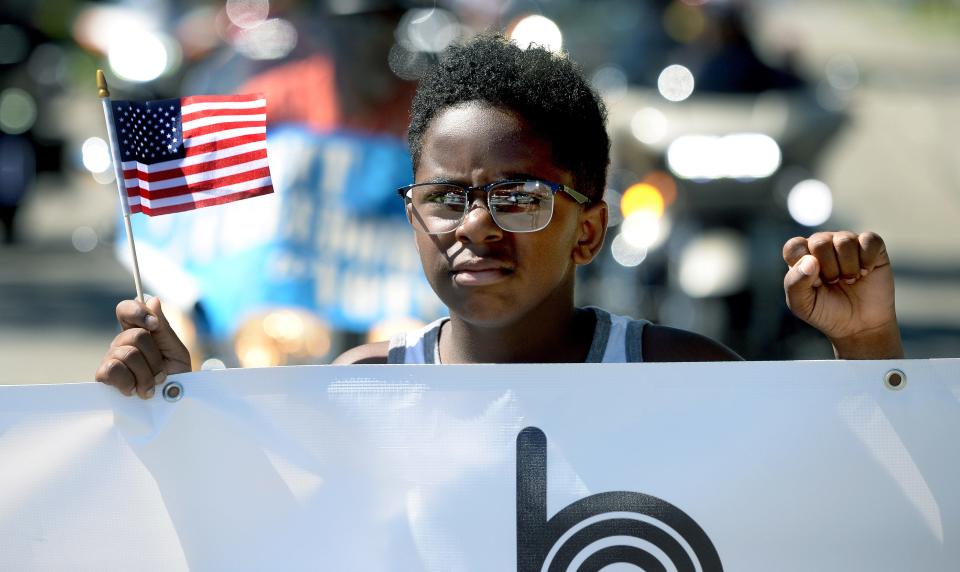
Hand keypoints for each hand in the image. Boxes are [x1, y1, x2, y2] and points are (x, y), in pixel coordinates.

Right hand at [95, 297, 191, 397]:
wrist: (172, 403)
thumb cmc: (175, 376)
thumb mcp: (175, 350)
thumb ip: (163, 328)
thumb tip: (152, 300)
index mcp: (138, 331)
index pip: (126, 309)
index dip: (137, 312)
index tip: (154, 326)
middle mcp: (121, 343)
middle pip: (135, 336)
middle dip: (155, 358)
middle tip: (161, 373)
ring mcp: (111, 359)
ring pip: (127, 353)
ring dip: (146, 374)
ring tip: (151, 386)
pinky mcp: (104, 376)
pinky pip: (113, 369)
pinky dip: (129, 381)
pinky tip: (135, 390)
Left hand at [783, 231, 902, 358]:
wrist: (861, 325)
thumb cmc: (827, 312)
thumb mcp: (803, 305)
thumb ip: (795, 283)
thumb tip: (810, 260)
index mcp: (801, 256)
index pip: (794, 246)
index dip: (804, 266)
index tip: (815, 284)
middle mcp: (823, 244)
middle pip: (820, 242)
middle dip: (829, 269)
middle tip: (834, 282)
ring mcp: (847, 242)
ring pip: (845, 240)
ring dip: (849, 267)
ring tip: (850, 280)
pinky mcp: (871, 245)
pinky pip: (869, 240)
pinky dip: (867, 260)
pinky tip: (866, 272)